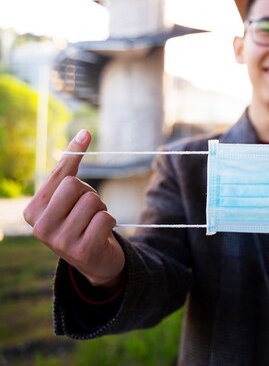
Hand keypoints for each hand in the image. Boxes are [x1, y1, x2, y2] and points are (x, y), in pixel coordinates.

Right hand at [23, 130, 124, 290]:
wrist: (94, 262)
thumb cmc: (79, 223)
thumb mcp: (66, 200)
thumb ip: (67, 171)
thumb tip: (83, 133)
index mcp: (32, 211)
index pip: (59, 175)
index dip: (74, 153)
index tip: (87, 133)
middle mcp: (40, 227)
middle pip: (75, 185)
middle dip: (89, 193)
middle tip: (87, 210)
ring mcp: (60, 241)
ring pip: (93, 201)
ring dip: (101, 209)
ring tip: (93, 224)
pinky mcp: (82, 251)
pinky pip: (106, 218)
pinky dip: (110, 222)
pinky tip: (100, 235)